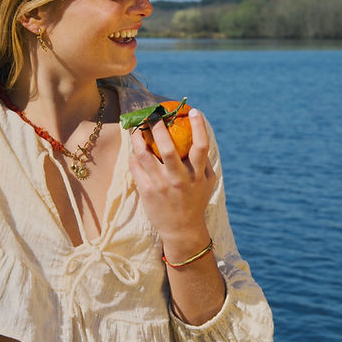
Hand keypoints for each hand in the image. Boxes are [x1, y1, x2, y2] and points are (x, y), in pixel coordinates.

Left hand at [128, 107, 216, 248]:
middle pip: (168, 148)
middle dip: (159, 128)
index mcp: (196, 175)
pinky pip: (136, 168)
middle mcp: (179, 179)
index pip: (201, 146)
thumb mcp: (208, 183)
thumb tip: (199, 137)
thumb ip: (204, 162)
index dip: (199, 126)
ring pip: (145, 156)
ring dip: (138, 138)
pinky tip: (134, 149)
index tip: (193, 111)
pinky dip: (134, 155)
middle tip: (154, 115)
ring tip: (136, 128)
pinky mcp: (147, 192)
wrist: (181, 230)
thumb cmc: (195, 202)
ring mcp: (161, 185)